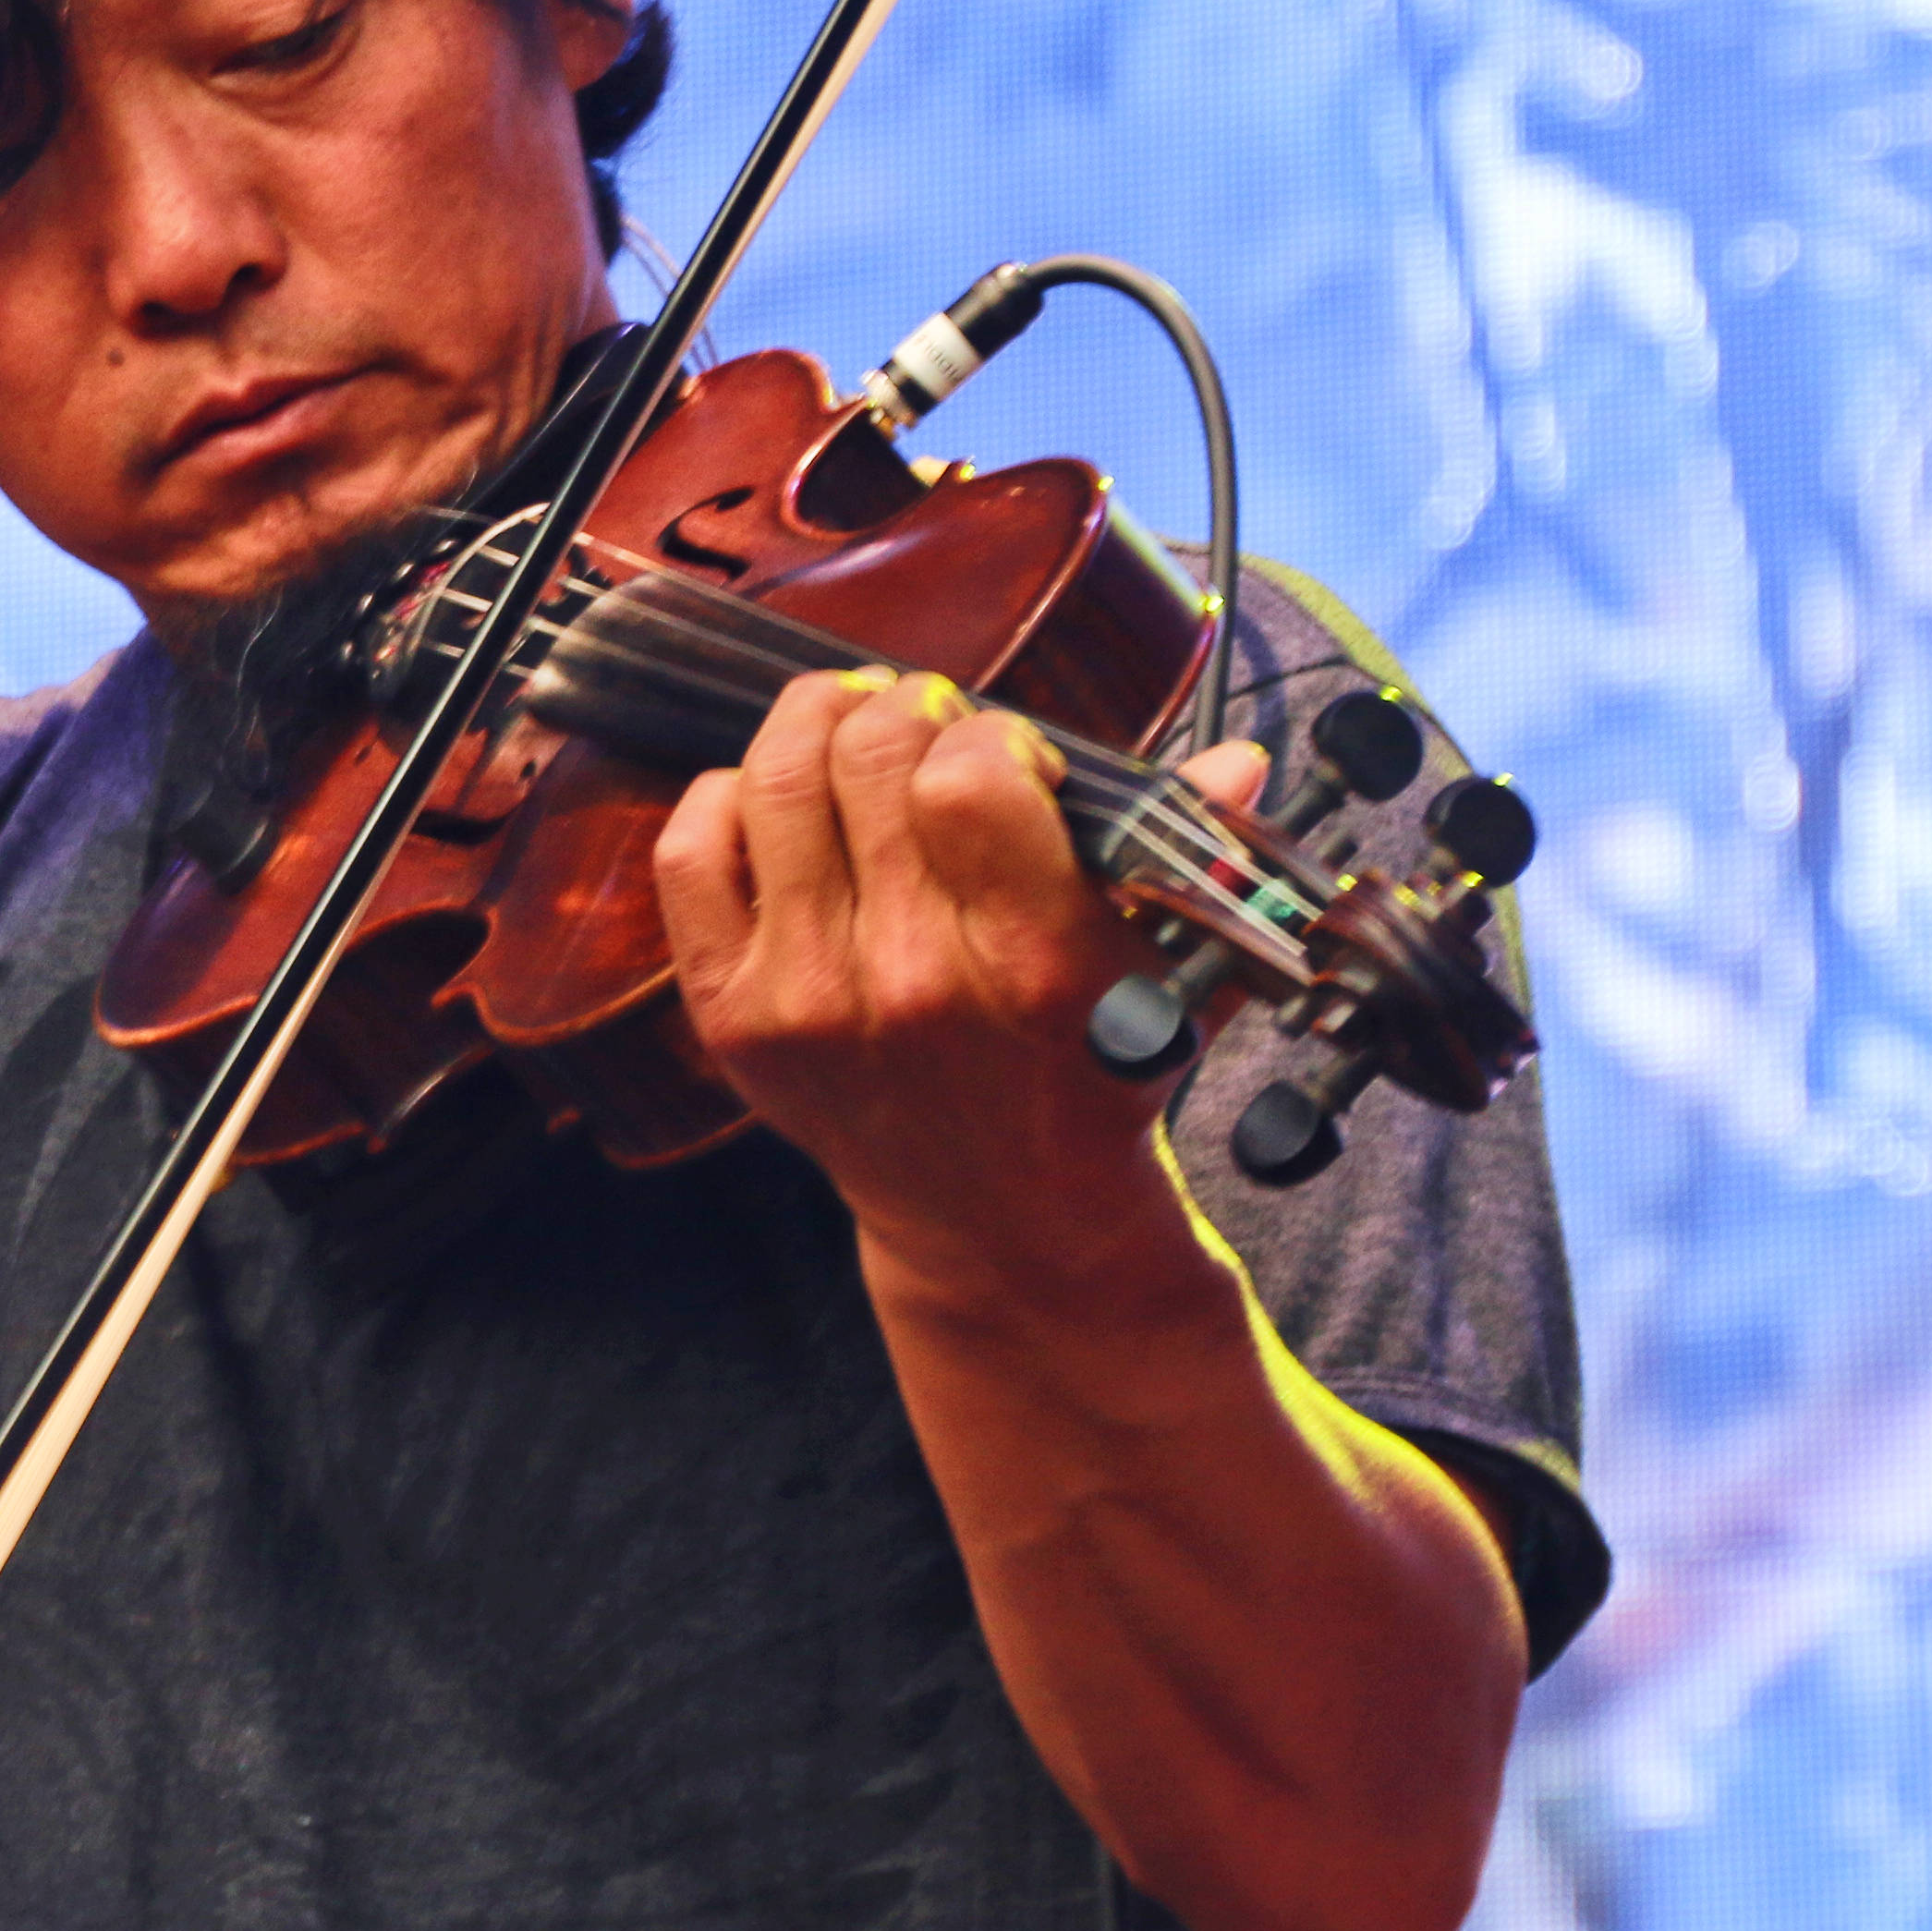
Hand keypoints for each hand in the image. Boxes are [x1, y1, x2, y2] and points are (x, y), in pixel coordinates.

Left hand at [647, 665, 1265, 1275]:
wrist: (1001, 1221)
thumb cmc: (1089, 1077)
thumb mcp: (1166, 977)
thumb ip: (1196, 860)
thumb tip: (1238, 760)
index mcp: (1029, 965)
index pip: (970, 775)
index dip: (987, 730)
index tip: (1008, 750)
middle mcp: (909, 979)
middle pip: (869, 758)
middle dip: (904, 709)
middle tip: (926, 719)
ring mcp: (805, 999)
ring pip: (776, 785)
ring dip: (814, 723)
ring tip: (851, 723)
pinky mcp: (732, 1016)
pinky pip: (693, 855)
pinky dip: (728, 798)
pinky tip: (778, 798)